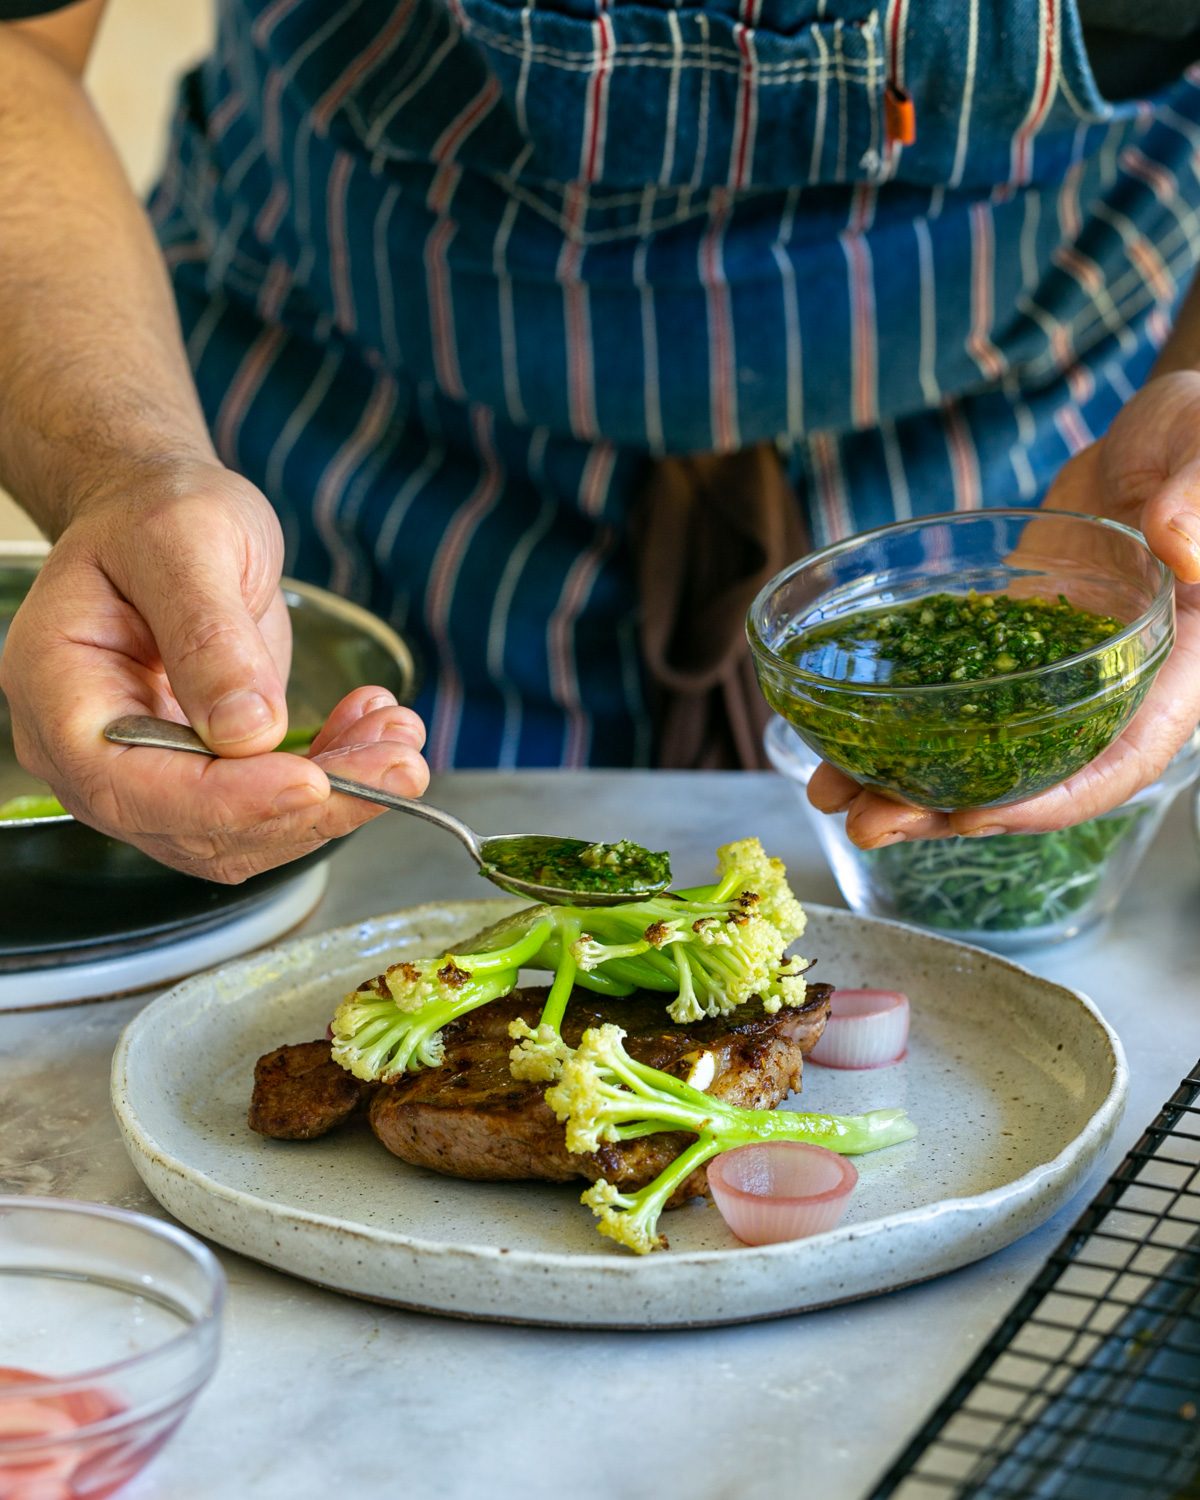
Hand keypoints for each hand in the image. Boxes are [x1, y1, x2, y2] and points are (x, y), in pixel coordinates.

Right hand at [0, 460, 428, 881]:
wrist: (168, 521)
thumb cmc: (156, 516)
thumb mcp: (183, 543)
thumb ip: (209, 636)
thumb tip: (248, 731)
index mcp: (61, 695)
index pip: (130, 785)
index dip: (224, 800)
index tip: (310, 783)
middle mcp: (94, 756)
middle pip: (199, 826)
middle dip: (310, 805)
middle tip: (400, 763)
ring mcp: (151, 777)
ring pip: (249, 833)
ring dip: (338, 798)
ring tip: (400, 736)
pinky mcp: (208, 780)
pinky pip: (274, 810)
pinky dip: (336, 780)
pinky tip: (373, 728)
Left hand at [808, 372, 1199, 847]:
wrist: (1153, 437)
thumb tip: (1181, 545)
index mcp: (1178, 672)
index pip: (1119, 764)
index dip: (1049, 799)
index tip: (974, 815)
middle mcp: (1113, 693)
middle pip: (1033, 778)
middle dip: (948, 809)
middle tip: (867, 822)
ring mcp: (1055, 677)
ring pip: (983, 750)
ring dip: (906, 780)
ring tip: (829, 792)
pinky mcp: (1010, 651)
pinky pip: (955, 700)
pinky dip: (900, 723)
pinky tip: (836, 738)